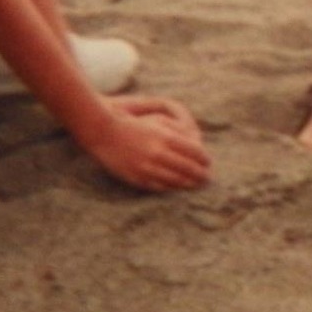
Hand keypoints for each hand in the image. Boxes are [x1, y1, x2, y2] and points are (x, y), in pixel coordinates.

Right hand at [87, 100, 211, 191]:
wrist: (103, 132)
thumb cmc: (132, 124)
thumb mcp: (157, 124)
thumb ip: (176, 133)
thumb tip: (197, 142)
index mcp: (165, 137)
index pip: (195, 152)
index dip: (204, 159)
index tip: (208, 163)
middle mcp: (158, 153)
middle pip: (188, 169)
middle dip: (201, 174)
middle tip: (207, 178)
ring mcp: (147, 168)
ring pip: (176, 180)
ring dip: (189, 184)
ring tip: (195, 185)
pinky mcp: (137, 178)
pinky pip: (159, 187)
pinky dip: (171, 188)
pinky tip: (176, 188)